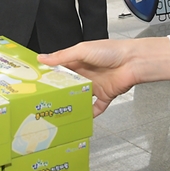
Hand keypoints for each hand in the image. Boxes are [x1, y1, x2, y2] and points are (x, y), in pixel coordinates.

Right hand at [38, 37, 169, 115]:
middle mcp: (85, 74)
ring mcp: (95, 86)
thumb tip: (42, 58)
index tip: (37, 83)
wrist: (132, 62)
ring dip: (72, 104)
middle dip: (59, 92)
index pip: (60, 69)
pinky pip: (96, 108)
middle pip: (69, 85)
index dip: (50, 75)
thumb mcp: (82, 50)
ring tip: (59, 112)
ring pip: (80, 97)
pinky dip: (90, 114)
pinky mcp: (105, 96)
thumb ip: (62, 56)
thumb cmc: (110, 51)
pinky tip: (81, 120)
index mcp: (78, 60)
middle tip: (44, 101)